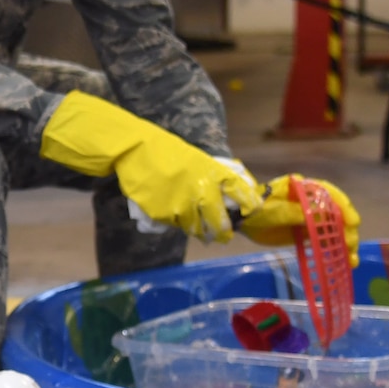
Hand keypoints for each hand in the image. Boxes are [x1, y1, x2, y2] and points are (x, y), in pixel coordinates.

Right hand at [39, 92, 262, 242]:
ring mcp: (182, 204)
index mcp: (212, 173)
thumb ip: (217, 173)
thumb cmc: (167, 153)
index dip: (249, 204)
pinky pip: (176, 225)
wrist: (135, 151)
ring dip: (201, 232)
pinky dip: (178, 224)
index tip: (253, 211)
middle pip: (220, 222)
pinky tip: (177, 218)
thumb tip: (239, 186)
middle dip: (224, 232)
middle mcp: (201, 191)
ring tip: (203, 234)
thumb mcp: (197, 158)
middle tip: (224, 236)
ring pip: (197, 228)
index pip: (240, 191)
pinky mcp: (163, 214)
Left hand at [241, 175, 361, 252]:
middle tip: (350, 246)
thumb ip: (297, 213)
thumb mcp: (276, 210)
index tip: (352, 222)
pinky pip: (323, 241)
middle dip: (347, 230)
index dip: (344, 208)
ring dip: (344, 244)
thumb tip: (319, 217)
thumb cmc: (257, 209)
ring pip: (334, 230)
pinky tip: (344, 263)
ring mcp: (310, 218)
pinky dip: (333, 251)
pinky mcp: (306, 233)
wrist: (241, 220)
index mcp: (305, 189)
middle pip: (337, 214)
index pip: (331, 195)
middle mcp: (312, 202)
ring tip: (351, 260)